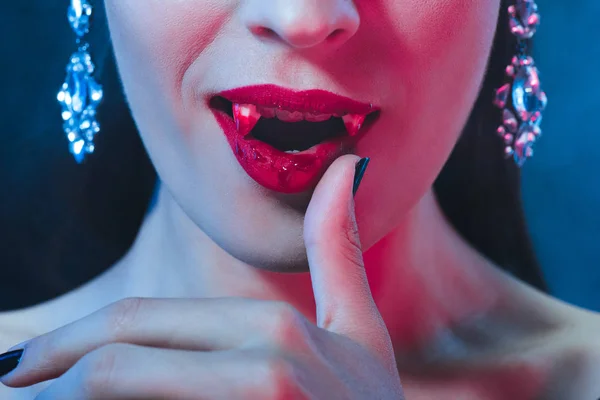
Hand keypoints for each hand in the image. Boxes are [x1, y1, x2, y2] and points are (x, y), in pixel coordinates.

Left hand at [0, 155, 404, 398]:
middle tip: (10, 384)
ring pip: (113, 395)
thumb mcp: (361, 332)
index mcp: (275, 330)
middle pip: (113, 365)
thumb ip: (339, 248)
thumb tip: (347, 165)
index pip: (138, 324)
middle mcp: (265, 364)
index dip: (66, 343)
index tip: (23, 365)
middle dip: (48, 376)